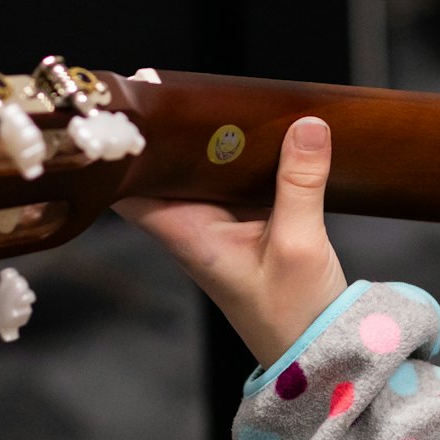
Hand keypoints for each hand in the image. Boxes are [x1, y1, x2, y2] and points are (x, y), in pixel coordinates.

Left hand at [116, 117, 348, 366]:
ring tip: (215, 94)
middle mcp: (194, 228)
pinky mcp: (248, 226)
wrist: (318, 354)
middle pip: (164, 171)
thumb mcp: (300, 244)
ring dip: (207, 140)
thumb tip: (306, 125)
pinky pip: (235, 180)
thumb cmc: (294, 314)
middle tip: (174, 85)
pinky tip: (258, 131)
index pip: (128, 190)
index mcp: (187, 236)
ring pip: (201, 172)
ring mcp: (220, 227)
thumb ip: (300, 182)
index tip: (126, 109)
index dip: (121, 151)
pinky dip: (240, 156)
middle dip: (168, 132)